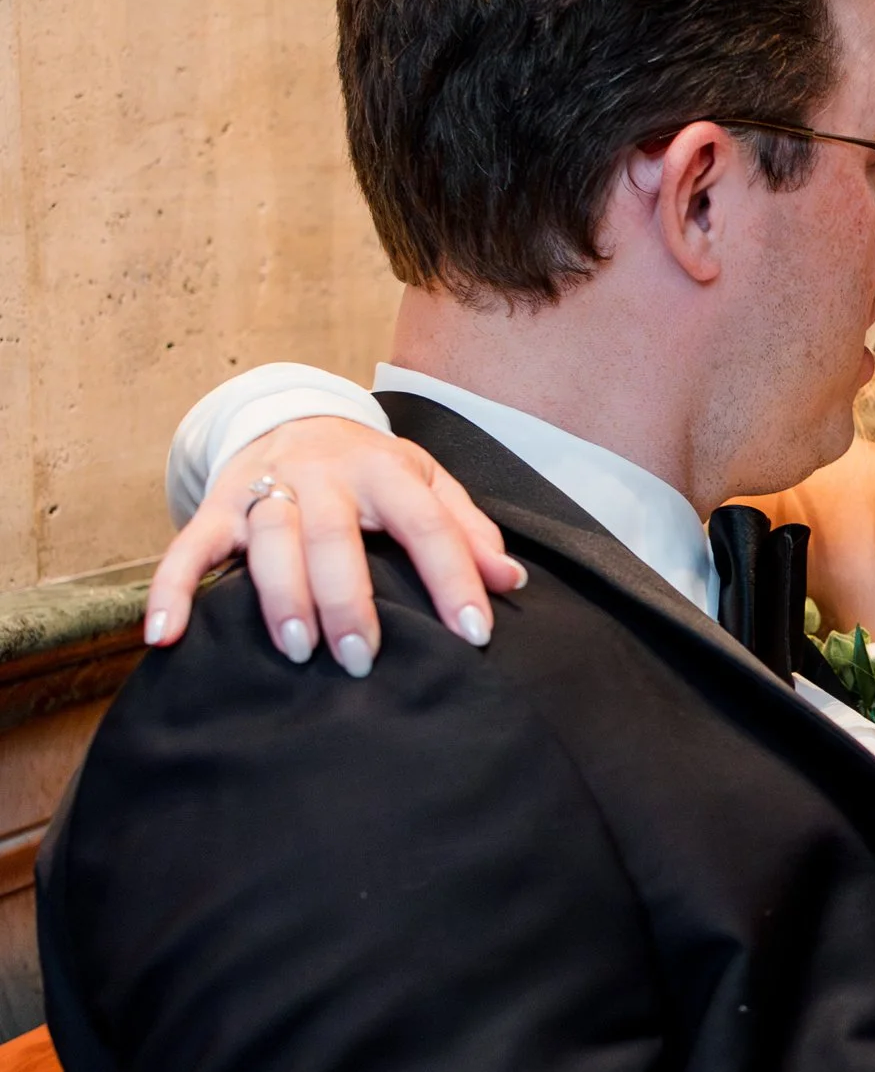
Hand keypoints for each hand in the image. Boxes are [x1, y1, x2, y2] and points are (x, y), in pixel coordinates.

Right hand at [145, 418, 523, 676]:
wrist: (292, 415)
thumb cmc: (369, 467)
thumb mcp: (426, 481)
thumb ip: (467, 529)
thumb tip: (510, 581)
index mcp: (384, 469)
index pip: (426, 523)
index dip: (454, 578)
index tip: (474, 634)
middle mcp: (323, 476)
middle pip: (334, 535)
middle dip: (348, 598)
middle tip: (363, 656)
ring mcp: (265, 488)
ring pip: (269, 538)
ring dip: (281, 594)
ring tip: (298, 649)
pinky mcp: (217, 506)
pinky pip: (188, 547)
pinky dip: (172, 590)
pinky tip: (166, 637)